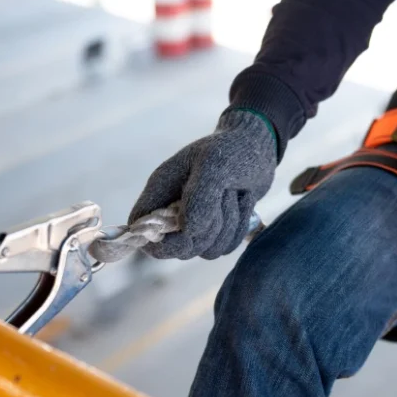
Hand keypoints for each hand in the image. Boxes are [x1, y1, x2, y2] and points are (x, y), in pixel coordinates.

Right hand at [127, 109, 276, 259]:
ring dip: (228, 227)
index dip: (156, 238)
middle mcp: (173, 210)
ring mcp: (195, 222)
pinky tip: (242, 201)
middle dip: (206, 230)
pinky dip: (239, 229)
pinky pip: (224, 248)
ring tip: (234, 195)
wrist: (257, 145)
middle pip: (178, 247)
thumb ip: (199, 198)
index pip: (139, 226)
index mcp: (161, 190)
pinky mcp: (215, 230)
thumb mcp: (214, 165)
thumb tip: (189, 231)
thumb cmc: (232, 149)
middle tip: (223, 197)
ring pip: (205, 251)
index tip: (185, 230)